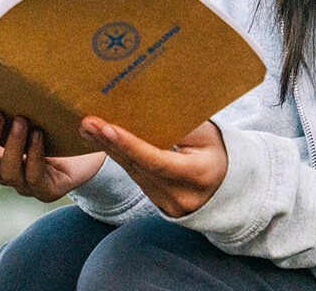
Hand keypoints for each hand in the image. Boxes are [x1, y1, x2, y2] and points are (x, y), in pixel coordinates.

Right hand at [0, 111, 105, 202]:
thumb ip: (12, 103)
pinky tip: (39, 136)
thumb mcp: (31, 112)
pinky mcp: (45, 190)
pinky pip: (34, 177)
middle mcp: (3, 170)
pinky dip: (34, 156)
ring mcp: (23, 183)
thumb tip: (1, 76)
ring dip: (13, 146)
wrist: (88, 152)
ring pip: (7, 172)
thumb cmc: (54, 126)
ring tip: (22, 121)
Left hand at [78, 118, 226, 217]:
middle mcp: (179, 195)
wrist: (229, 188)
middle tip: (87, 123)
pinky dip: (120, 158)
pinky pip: (135, 177)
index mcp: (196, 175)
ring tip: (87, 128)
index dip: (130, 145)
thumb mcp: (209, 136)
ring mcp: (167, 203)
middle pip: (138, 167)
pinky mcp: (157, 203)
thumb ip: (182, 126)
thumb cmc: (219, 153)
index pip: (156, 161)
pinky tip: (102, 142)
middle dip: (110, 143)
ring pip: (132, 172)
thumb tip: (148, 111)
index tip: (107, 127)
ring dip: (109, 149)